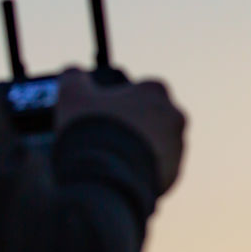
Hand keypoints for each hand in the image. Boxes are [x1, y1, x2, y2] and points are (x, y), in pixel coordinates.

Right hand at [56, 67, 186, 193]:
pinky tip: (121, 173)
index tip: (102, 112)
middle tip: (105, 137)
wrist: (109, 178)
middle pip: (150, 117)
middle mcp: (174, 115)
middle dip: (131, 125)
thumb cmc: (93, 129)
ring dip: (139, 147)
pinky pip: (158, 168)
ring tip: (112, 158)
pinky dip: (143, 169)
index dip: (117, 100)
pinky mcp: (176, 172)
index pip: (138, 90)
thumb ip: (73, 77)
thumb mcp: (72, 95)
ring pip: (156, 143)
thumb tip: (73, 73)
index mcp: (154, 90)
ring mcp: (178, 145)